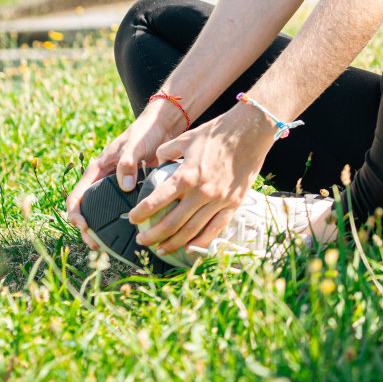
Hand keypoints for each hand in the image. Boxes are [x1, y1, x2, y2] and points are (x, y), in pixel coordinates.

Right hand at [65, 104, 181, 247]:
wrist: (162, 127)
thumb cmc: (145, 132)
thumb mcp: (135, 145)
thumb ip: (128, 162)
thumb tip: (124, 185)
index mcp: (97, 170)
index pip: (77, 196)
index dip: (75, 213)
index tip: (84, 225)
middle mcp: (103, 180)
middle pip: (87, 209)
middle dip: (87, 229)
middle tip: (96, 245)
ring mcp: (117, 187)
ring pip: (103, 212)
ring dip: (103, 229)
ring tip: (109, 247)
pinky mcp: (132, 190)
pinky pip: (121, 209)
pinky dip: (121, 222)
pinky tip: (130, 234)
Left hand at [126, 105, 273, 255]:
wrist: (250, 132)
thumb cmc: (216, 134)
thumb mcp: (186, 139)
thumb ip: (167, 151)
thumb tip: (159, 160)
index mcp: (185, 176)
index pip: (156, 201)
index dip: (141, 213)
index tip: (133, 219)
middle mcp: (200, 193)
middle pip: (171, 223)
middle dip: (153, 235)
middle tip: (142, 240)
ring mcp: (218, 201)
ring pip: (191, 231)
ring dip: (173, 243)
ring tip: (161, 249)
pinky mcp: (233, 204)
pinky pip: (215, 229)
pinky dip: (201, 242)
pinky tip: (189, 249)